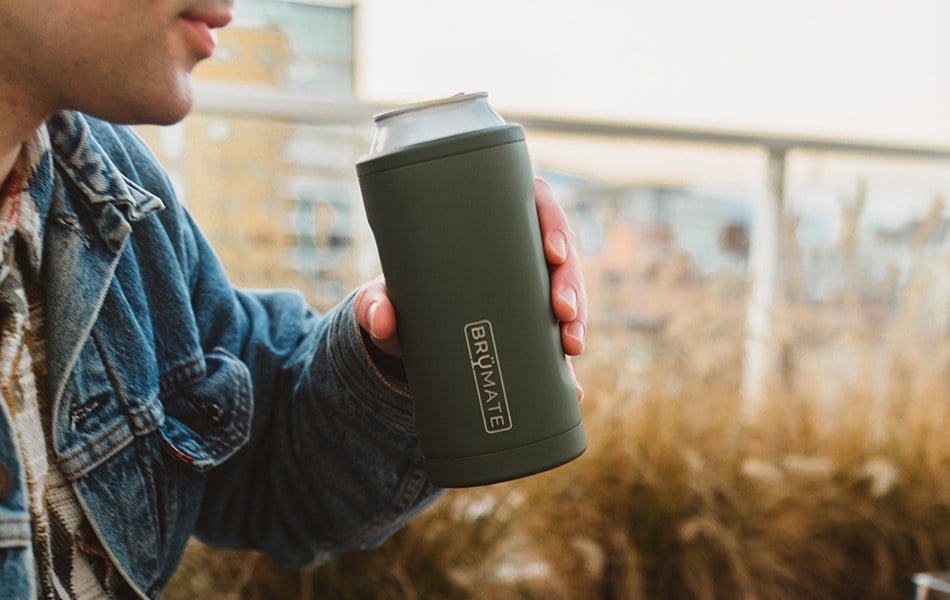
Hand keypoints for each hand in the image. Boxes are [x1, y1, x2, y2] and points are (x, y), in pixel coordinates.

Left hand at [354, 177, 587, 399]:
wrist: (403, 336)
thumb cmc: (400, 296)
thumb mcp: (385, 296)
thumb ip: (375, 304)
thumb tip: (382, 320)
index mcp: (489, 222)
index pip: (534, 205)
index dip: (553, 224)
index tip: (553, 251)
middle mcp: (516, 250)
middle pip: (560, 253)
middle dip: (570, 283)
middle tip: (562, 311)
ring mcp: (528, 287)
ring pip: (567, 292)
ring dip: (577, 318)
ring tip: (572, 346)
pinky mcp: (530, 323)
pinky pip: (557, 335)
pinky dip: (564, 360)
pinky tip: (574, 383)